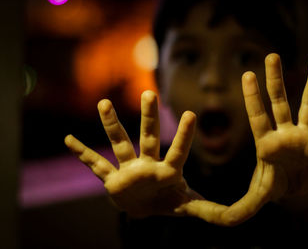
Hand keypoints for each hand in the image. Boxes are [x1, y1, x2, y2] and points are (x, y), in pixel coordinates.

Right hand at [65, 91, 198, 217]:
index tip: (190, 113)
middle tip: (149, 93)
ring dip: (111, 125)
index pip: (178, 151)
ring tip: (104, 102)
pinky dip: (82, 154)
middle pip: (148, 138)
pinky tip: (68, 139)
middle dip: (149, 118)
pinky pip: (95, 165)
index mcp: (169, 171)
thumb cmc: (168, 201)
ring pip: (119, 144)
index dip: (184, 135)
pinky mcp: (112, 179)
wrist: (144, 207)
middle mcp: (149, 164)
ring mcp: (129, 169)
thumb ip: (210, 209)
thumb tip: (237, 217)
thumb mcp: (189, 206)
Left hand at [242, 53, 307, 200]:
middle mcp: (285, 133)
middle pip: (279, 101)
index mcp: (267, 142)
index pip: (258, 115)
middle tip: (271, 55)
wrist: (295, 190)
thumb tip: (222, 221)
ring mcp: (304, 136)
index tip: (247, 74)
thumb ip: (240, 208)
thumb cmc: (273, 186)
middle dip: (275, 80)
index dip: (252, 96)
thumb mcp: (257, 197)